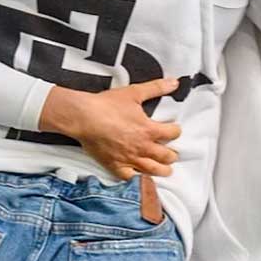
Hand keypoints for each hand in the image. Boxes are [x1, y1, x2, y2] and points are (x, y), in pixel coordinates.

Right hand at [41, 79, 181, 180]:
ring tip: (164, 170)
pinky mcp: (115, 166)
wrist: (84, 117)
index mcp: (149, 130)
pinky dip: (136, 178)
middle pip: (167, 156)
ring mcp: (129, 159)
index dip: (176, 131)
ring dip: (162, 170)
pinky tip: (138, 175)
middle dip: (172, 154)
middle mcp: (142, 147)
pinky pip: (130, 178)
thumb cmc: (107, 105)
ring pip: (153, 171)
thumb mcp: (134, 92)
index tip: (174, 130)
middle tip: (172, 153)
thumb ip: (156, 88)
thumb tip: (173, 82)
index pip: (173, 134)